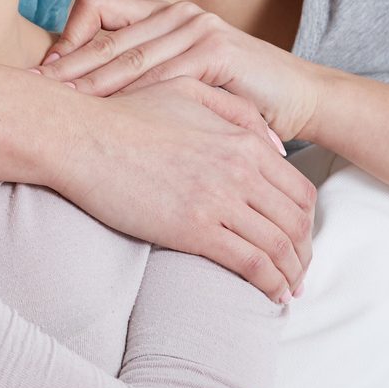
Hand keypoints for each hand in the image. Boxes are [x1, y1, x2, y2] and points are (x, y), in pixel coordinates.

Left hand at [40, 0, 320, 142]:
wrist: (300, 98)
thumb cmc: (239, 95)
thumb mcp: (187, 78)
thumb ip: (146, 74)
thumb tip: (86, 92)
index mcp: (165, 13)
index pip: (97, 7)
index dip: (65, 37)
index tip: (44, 73)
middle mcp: (178, 13)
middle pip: (104, 37)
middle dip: (64, 68)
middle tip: (29, 93)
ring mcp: (198, 29)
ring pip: (128, 57)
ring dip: (89, 84)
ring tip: (57, 107)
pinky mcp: (217, 52)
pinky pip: (162, 77)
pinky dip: (132, 98)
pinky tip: (109, 117)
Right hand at [60, 77, 314, 300]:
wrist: (82, 138)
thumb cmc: (128, 115)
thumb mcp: (188, 92)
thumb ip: (238, 112)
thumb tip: (278, 149)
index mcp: (243, 141)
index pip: (299, 190)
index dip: (306, 222)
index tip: (299, 240)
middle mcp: (240, 170)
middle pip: (296, 223)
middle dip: (304, 254)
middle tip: (298, 273)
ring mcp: (219, 201)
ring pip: (279, 247)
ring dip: (290, 275)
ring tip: (287, 291)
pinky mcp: (194, 230)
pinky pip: (250, 264)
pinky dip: (269, 284)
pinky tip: (269, 295)